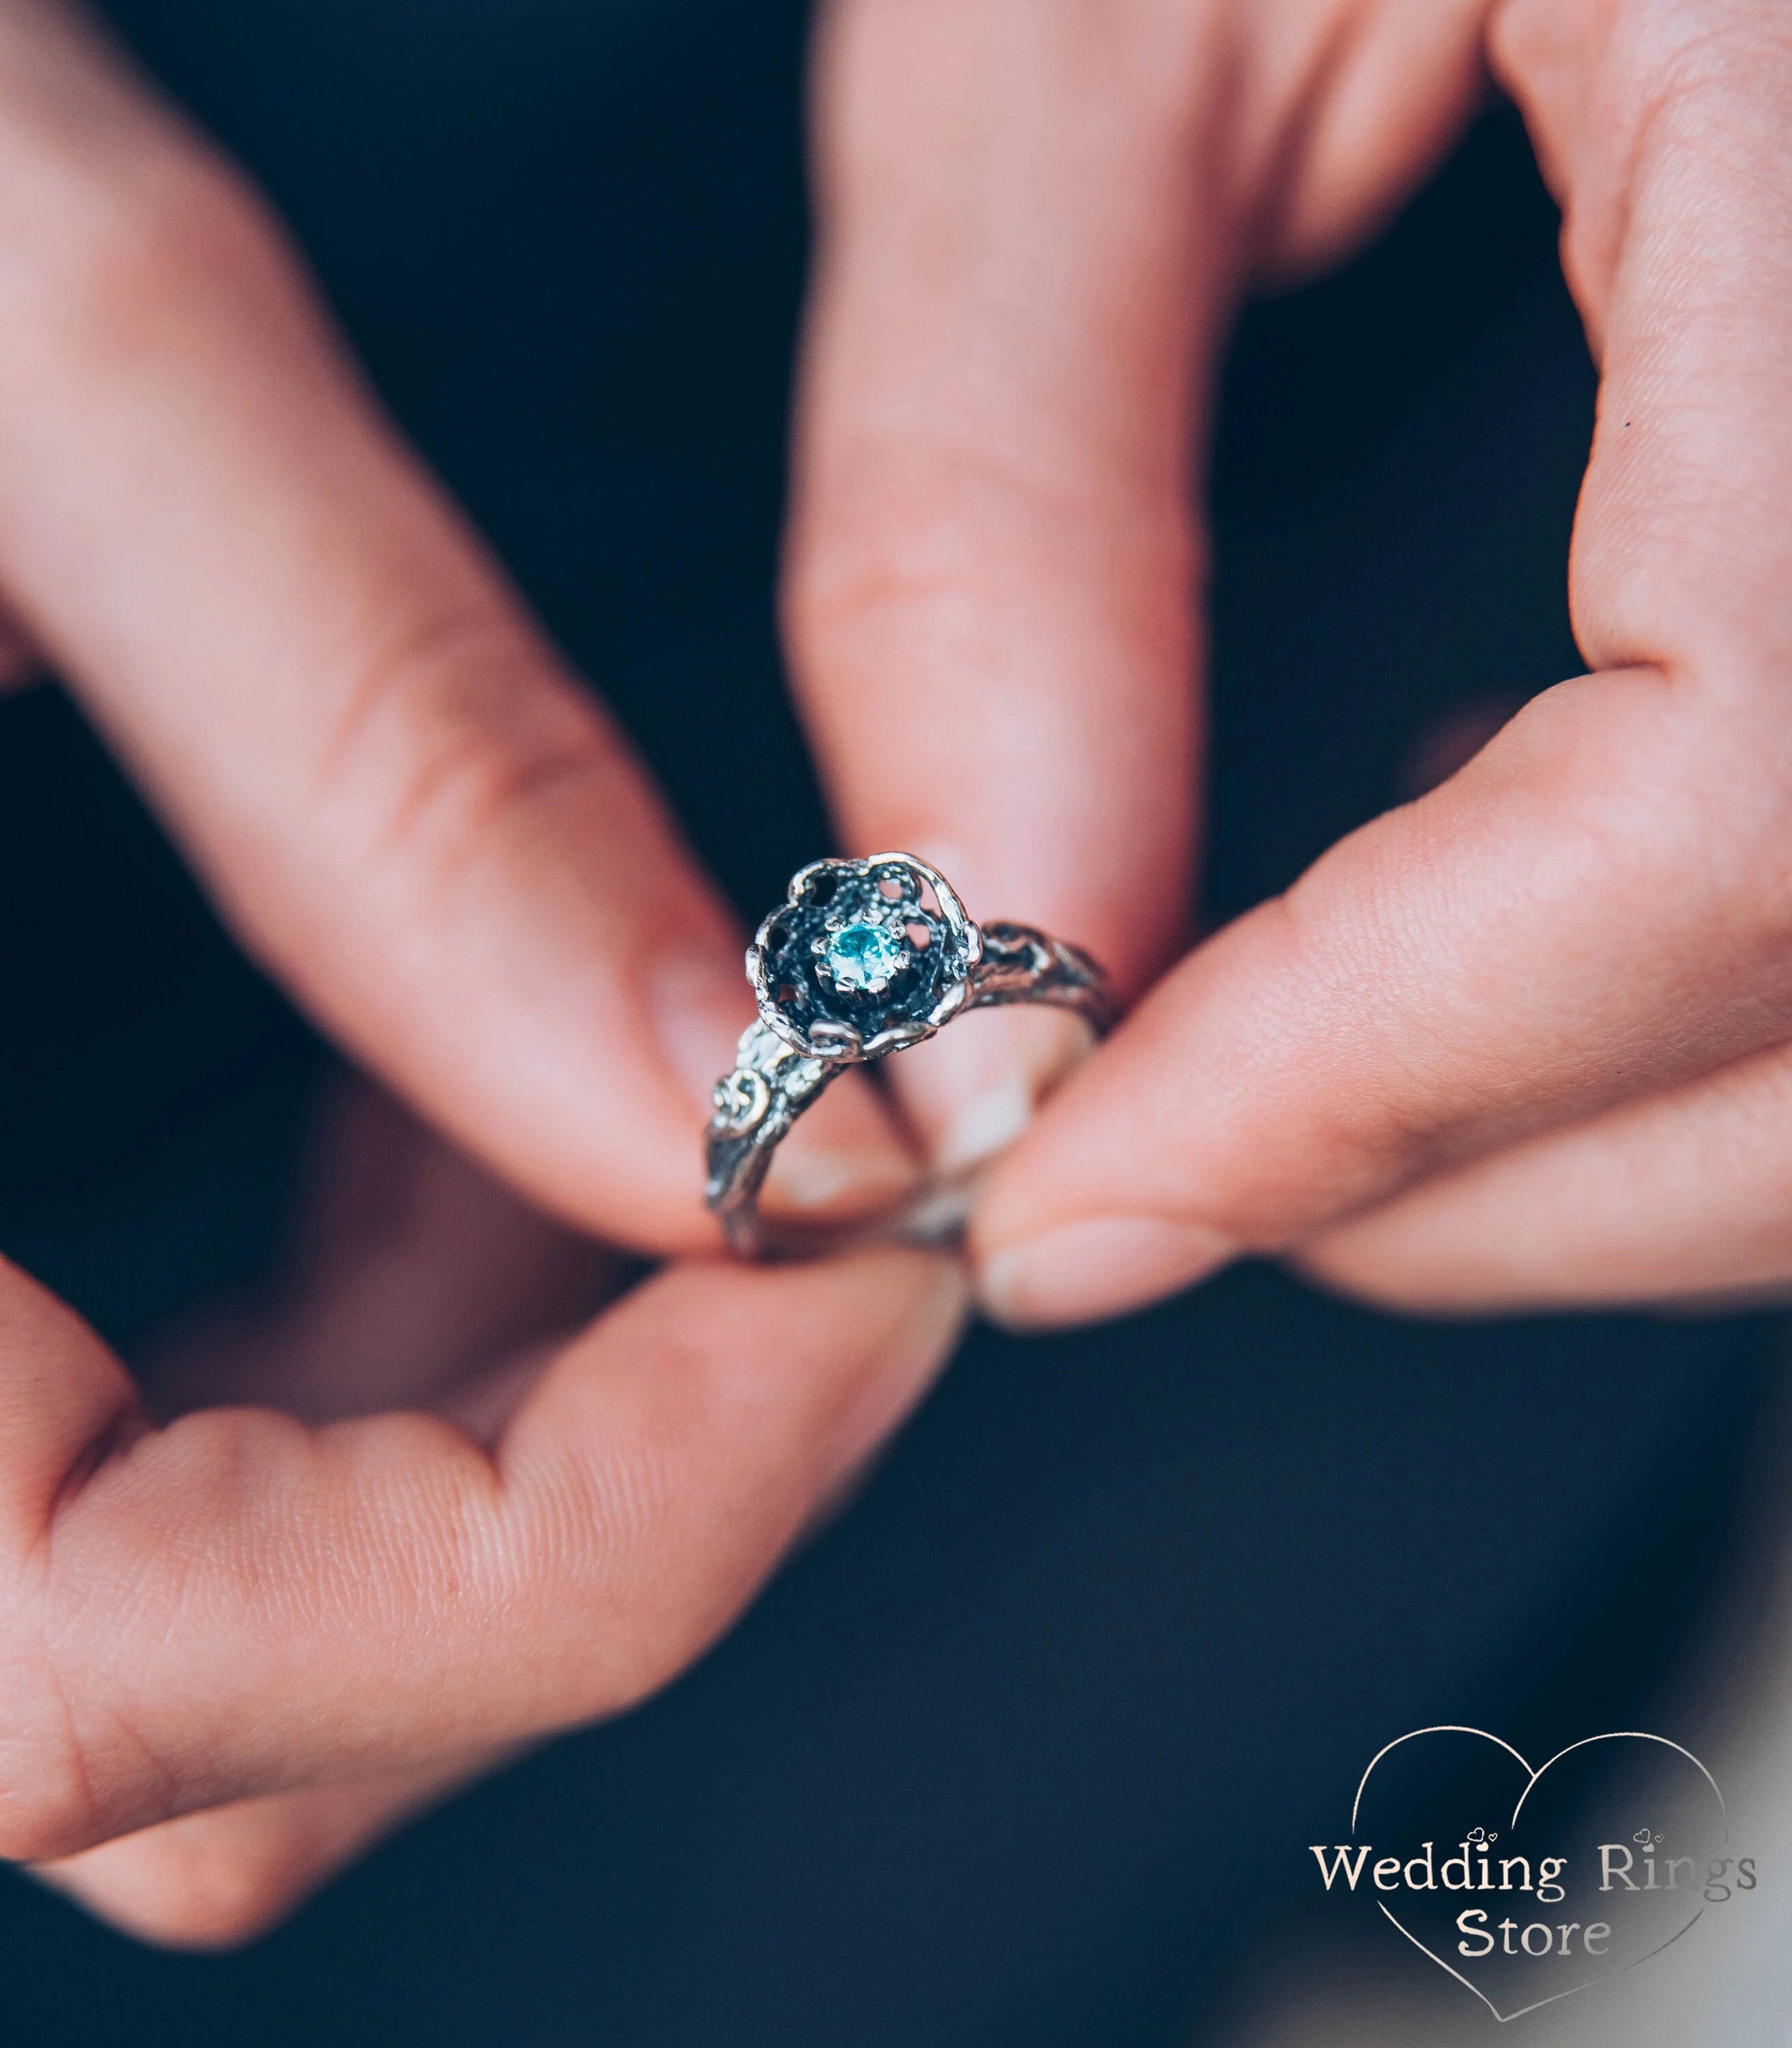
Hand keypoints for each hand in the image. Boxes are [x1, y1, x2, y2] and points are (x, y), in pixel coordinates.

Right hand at [0, 0, 948, 1943]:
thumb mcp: (32, 336)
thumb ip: (390, 757)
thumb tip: (737, 1101)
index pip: (108, 1664)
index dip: (582, 1543)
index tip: (879, 1270)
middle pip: (211, 1697)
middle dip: (599, 1479)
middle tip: (833, 1184)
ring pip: (220, 1586)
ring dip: (529, 1382)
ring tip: (667, 1077)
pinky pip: (174, 1415)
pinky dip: (404, 1292)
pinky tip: (473, 1050)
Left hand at [787, 0, 1791, 1320]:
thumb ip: (1008, 475)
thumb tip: (974, 911)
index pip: (1754, 818)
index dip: (1391, 1083)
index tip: (1069, 1197)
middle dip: (1475, 1170)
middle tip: (1145, 1163)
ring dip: (1587, 1105)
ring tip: (1295, 1053)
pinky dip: (1698, 944)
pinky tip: (1501, 853)